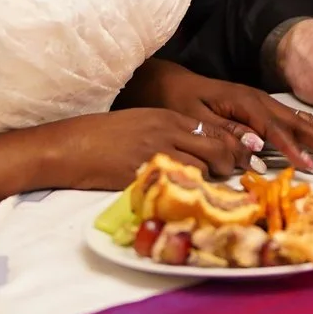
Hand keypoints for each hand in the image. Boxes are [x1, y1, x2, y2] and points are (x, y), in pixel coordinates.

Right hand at [32, 108, 245, 190]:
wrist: (72, 146)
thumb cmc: (102, 135)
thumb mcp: (140, 123)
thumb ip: (168, 132)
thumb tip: (194, 150)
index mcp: (167, 116)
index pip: (214, 130)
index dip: (231, 147)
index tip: (240, 160)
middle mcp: (167, 131)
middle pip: (217, 149)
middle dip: (230, 165)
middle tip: (230, 177)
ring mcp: (157, 152)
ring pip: (202, 168)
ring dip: (208, 181)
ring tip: (206, 189)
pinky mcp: (146, 173)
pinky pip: (179, 184)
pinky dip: (187, 192)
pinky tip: (185, 197)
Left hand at [131, 61, 312, 170]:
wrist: (167, 83)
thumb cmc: (177, 102)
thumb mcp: (194, 120)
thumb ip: (224, 133)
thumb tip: (256, 148)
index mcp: (244, 102)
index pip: (274, 129)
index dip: (292, 148)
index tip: (310, 165)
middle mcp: (259, 100)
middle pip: (298, 122)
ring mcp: (263, 103)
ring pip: (302, 120)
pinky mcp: (262, 108)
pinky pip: (295, 120)